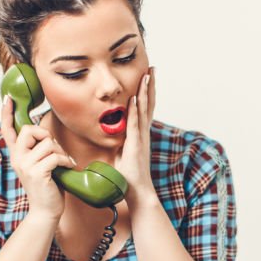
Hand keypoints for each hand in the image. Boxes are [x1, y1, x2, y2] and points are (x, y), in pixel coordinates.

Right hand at [0, 96, 74, 221]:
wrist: (45, 211)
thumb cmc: (48, 187)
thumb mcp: (40, 165)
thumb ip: (39, 150)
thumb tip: (48, 137)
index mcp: (17, 155)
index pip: (8, 130)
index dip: (7, 114)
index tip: (8, 99)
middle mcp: (17, 158)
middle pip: (30, 130)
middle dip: (47, 136)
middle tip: (55, 151)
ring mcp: (25, 165)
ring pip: (47, 144)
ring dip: (60, 152)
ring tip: (63, 163)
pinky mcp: (36, 173)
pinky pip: (55, 156)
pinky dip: (65, 161)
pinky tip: (68, 168)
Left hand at [118, 67, 157, 206]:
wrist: (138, 193)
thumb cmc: (128, 178)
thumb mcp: (120, 156)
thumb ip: (117, 143)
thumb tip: (108, 137)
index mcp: (139, 135)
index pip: (144, 108)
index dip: (146, 92)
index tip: (146, 76)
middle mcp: (143, 134)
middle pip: (149, 104)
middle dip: (150, 85)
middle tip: (152, 67)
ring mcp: (141, 139)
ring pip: (144, 110)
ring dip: (145, 92)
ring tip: (147, 74)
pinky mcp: (136, 146)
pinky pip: (135, 125)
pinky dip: (135, 111)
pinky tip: (135, 98)